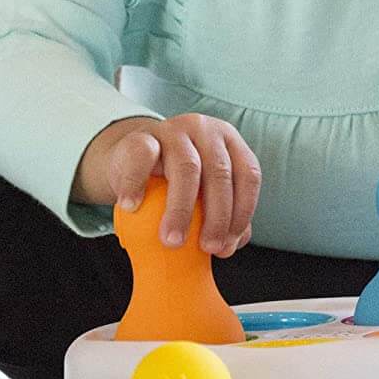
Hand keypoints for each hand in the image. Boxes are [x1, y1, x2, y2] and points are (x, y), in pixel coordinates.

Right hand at [107, 113, 260, 256]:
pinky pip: (142, 157)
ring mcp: (172, 130)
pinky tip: (132, 207)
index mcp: (228, 141)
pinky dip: (136, 184)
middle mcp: (205, 130)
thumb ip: (222, 213)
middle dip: (218, 216)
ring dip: (182, 209)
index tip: (228, 244)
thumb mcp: (204, 190)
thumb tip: (230, 245)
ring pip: (186, 167)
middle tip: (207, 248)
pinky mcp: (140, 136)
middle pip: (220, 173)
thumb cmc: (174, 179)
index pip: (248, 174)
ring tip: (173, 240)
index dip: (243, 211)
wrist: (130, 158)